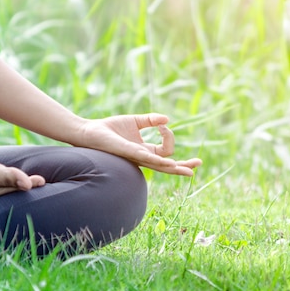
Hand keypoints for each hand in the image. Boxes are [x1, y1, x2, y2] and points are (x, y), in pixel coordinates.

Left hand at [76, 113, 201, 175]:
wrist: (90, 132)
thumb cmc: (110, 129)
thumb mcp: (135, 121)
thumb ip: (150, 120)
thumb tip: (166, 119)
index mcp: (145, 151)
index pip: (167, 150)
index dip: (169, 136)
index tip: (161, 124)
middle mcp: (143, 158)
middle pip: (168, 166)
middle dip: (184, 165)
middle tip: (199, 163)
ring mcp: (137, 157)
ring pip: (161, 166)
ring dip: (176, 168)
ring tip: (190, 170)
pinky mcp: (130, 153)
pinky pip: (148, 159)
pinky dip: (160, 161)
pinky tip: (170, 163)